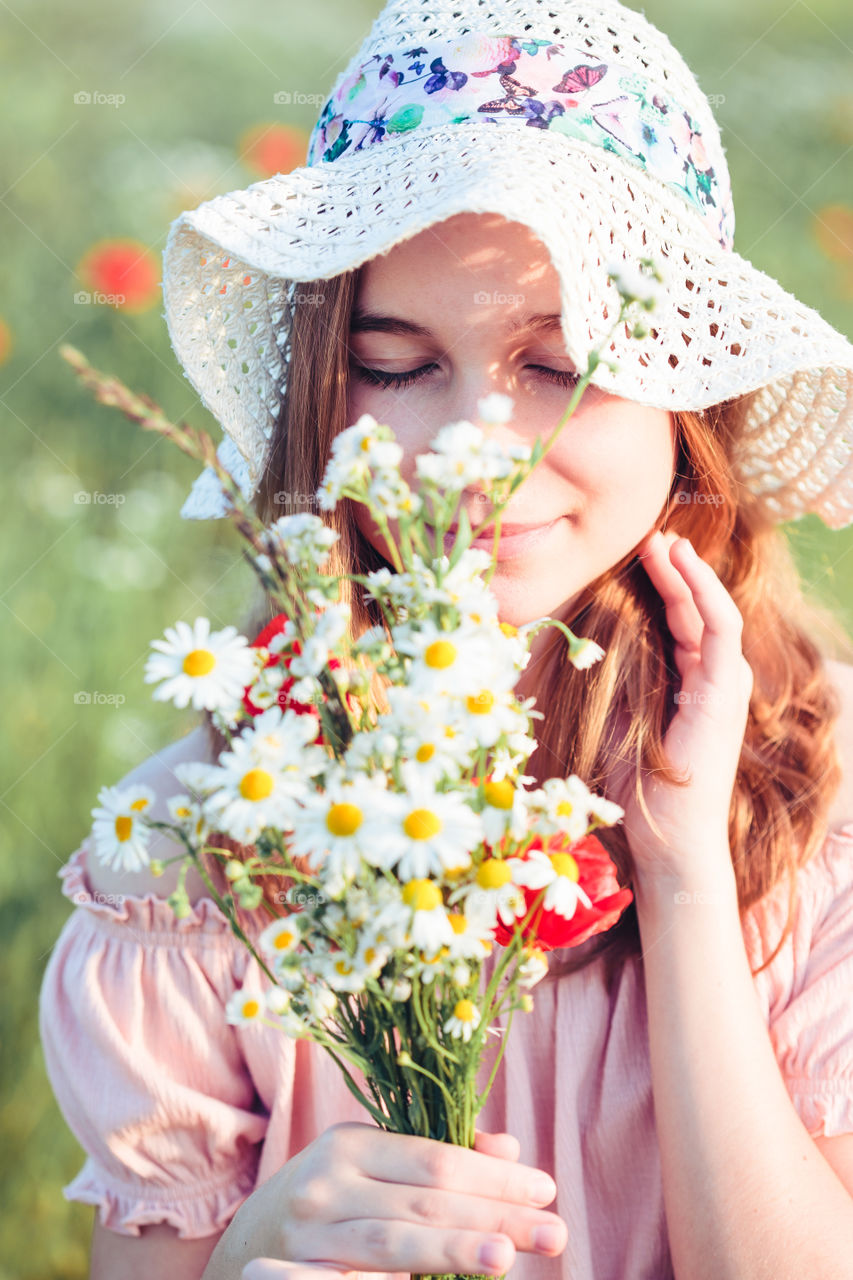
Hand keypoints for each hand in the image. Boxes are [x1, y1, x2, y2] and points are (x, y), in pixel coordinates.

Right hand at [239, 1123, 566, 1278]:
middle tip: (553, 1232)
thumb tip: (507, 1146)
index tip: (546, 1189)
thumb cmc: (334, 1199)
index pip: (436, 1159)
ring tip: (507, 1257)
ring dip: (454, 1250)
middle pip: (424, 1201)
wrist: (245, 1248)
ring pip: (393, 1246)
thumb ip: (440, 1155)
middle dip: (493, 1216)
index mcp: (351, 1143)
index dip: (493, 1174)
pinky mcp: (295, 1278)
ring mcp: (308, 1237)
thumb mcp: (376, 1164)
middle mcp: (326, 1183)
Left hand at [622, 528, 752, 884]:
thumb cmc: (638, 790)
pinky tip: (683, 566)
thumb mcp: (617, 722)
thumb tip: (582, 646)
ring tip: (664, 541)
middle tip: (650, 534)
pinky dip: (704, 592)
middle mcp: (713, 679)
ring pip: (711, 610)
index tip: (638, 556)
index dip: (662, 587)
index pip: (681, 623)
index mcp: (691, 686)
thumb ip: (613, 684)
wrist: (668, 834)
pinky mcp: (726, 689)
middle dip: (673, 570)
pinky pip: (721, 627)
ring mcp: (724, 683)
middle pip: (695, 610)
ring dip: (688, 572)